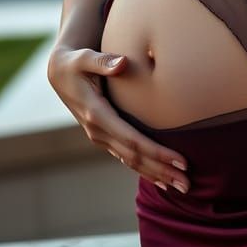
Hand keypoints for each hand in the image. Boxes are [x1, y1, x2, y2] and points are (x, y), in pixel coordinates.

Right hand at [47, 44, 189, 192]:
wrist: (59, 73)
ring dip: (156, 174)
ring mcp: (100, 137)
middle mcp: (98, 131)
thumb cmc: (75, 63)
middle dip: (162, 171)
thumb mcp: (84, 58)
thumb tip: (122, 63)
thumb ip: (103, 61)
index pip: (132, 140)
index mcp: (97, 114)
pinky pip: (126, 157)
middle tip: (187, 184)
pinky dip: (144, 168)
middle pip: (134, 157)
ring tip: (180, 187)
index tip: (180, 160)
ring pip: (131, 161)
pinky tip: (160, 178)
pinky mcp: (104, 136)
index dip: (157, 152)